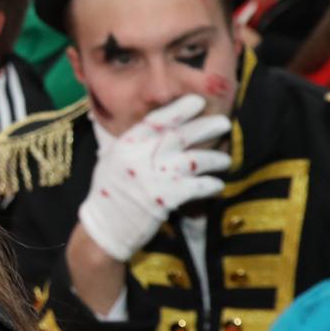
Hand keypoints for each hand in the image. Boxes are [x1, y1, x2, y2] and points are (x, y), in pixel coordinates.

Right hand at [77, 95, 231, 261]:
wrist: (104, 228)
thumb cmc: (109, 193)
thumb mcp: (112, 160)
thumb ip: (133, 143)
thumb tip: (158, 126)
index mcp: (126, 144)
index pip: (157, 119)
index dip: (180, 108)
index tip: (198, 101)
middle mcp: (140, 156)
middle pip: (181, 135)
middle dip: (207, 127)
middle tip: (224, 123)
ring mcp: (154, 177)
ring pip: (195, 159)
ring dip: (215, 159)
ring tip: (225, 161)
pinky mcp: (166, 198)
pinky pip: (198, 186)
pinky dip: (211, 184)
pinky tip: (217, 184)